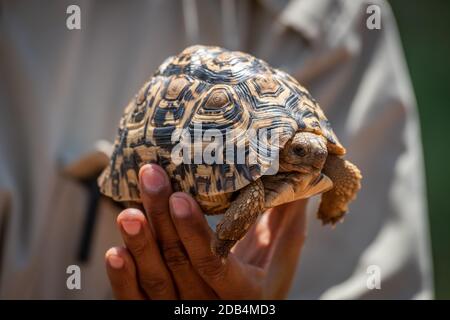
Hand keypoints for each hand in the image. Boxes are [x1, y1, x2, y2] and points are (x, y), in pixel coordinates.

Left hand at [105, 164, 306, 298]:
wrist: (249, 311)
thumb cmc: (267, 279)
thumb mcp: (282, 252)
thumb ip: (286, 218)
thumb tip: (299, 171)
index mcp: (243, 292)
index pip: (213, 263)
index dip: (195, 232)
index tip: (180, 196)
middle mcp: (211, 305)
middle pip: (180, 264)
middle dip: (162, 221)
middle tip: (151, 178)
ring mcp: (183, 312)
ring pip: (156, 282)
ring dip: (140, 245)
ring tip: (128, 211)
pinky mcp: (161, 313)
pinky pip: (138, 302)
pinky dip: (123, 280)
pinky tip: (115, 252)